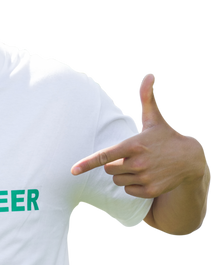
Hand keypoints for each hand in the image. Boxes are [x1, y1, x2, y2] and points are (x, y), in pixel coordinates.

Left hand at [70, 72, 196, 198]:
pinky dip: (132, 185)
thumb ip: (147, 97)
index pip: (106, 156)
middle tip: (130, 157)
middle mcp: (139, 163)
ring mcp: (145, 178)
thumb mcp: (155, 117)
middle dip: (115, 164)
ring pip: (117, 181)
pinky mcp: (150, 191)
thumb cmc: (166, 136)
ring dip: (123, 175)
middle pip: (109, 170)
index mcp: (135, 145)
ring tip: (139, 166)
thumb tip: (150, 74)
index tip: (73, 171)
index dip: (87, 163)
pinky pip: (128, 191)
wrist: (192, 159)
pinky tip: (145, 176)